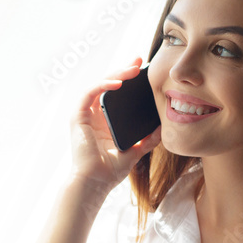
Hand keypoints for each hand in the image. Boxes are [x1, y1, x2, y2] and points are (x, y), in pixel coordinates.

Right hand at [69, 56, 162, 191]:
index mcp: (104, 121)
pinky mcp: (78, 116)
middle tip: (139, 60)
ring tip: (132, 69)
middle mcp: (93, 115)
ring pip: (99, 84)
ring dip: (116, 73)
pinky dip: (103, 85)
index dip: (127, 79)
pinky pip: (89, 93)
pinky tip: (118, 83)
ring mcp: (84, 114)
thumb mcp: (135, 151)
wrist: (96, 182)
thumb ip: (148, 140)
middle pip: (108, 84)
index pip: (116, 94)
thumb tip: (164, 128)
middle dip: (124, 70)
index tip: (143, 70)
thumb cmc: (110, 171)